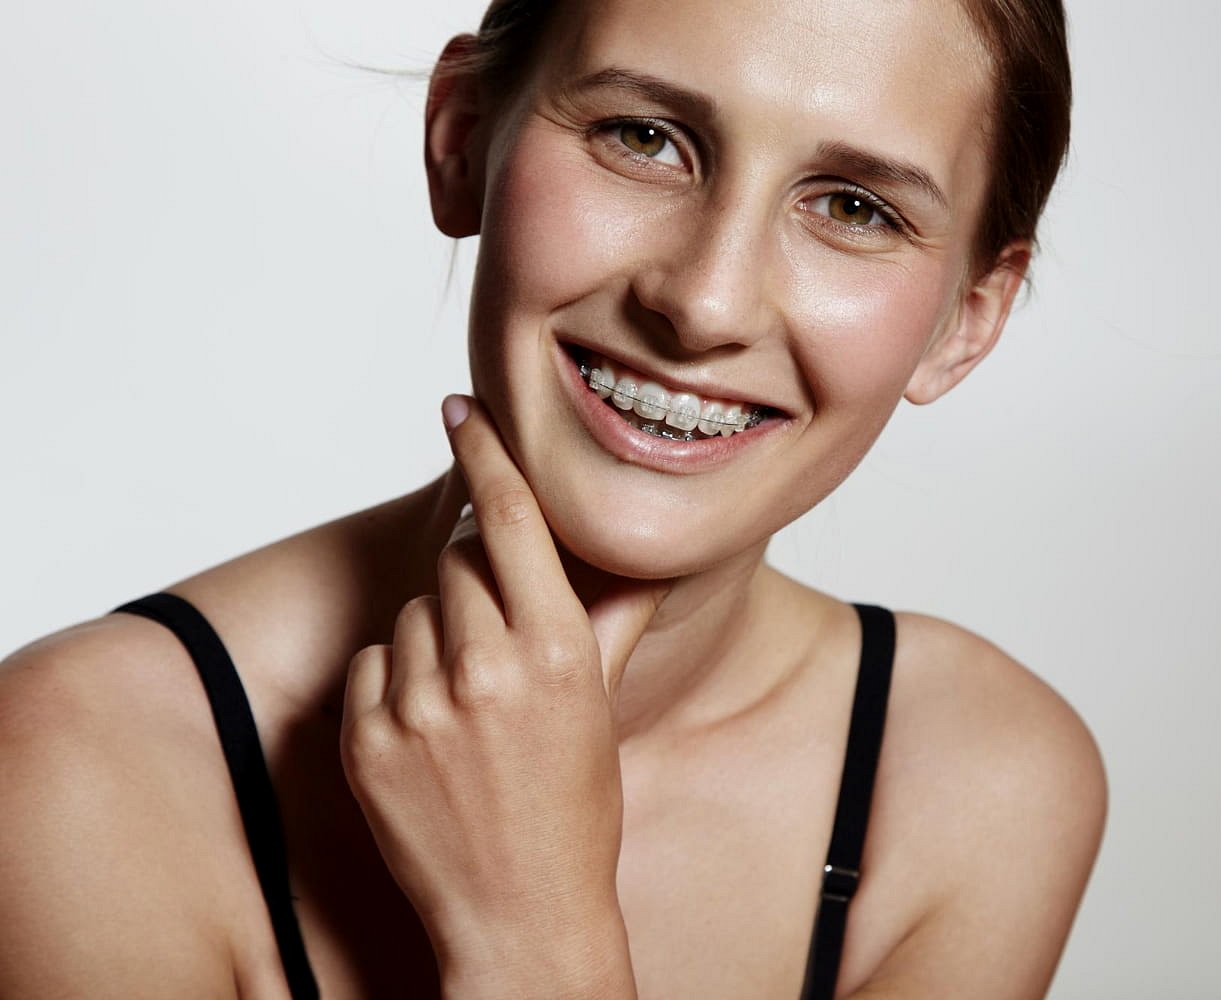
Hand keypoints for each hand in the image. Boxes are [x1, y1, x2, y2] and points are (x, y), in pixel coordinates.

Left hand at [340, 392, 669, 984]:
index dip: (485, 454)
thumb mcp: (603, 708)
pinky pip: (374, 663)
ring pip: (412, 613)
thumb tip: (646, 554)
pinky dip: (397, 682)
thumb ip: (615, 618)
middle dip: (476, 587)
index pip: (512, 520)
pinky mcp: (367, 739)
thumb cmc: (574, 808)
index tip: (460, 408)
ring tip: (469, 706)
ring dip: (435, 637)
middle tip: (500, 648)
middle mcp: (486, 668)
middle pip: (458, 564)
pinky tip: (431, 732)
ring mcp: (420, 706)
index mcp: (556, 651)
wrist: (518, 914)